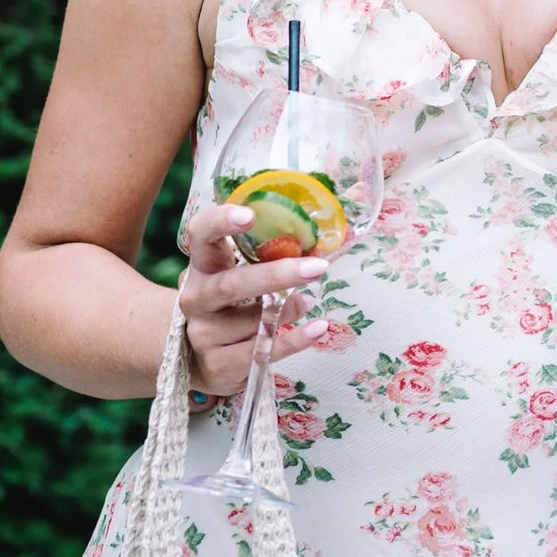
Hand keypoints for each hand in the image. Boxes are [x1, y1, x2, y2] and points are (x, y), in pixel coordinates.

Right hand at [179, 203, 331, 397]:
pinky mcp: (218, 364)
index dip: (221, 222)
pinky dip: (293, 341)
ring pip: (248, 322)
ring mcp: (204, 332)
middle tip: (317, 268)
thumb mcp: (253, 265)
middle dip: (276, 276)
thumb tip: (359, 192)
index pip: (201, 233)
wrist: (202, 355)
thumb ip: (297, 234)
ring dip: (287, 311)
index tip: (250, 214)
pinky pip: (259, 352)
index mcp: (205, 261)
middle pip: (230, 285)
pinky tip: (318, 329)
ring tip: (310, 300)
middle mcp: (197, 296)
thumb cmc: (238, 297)